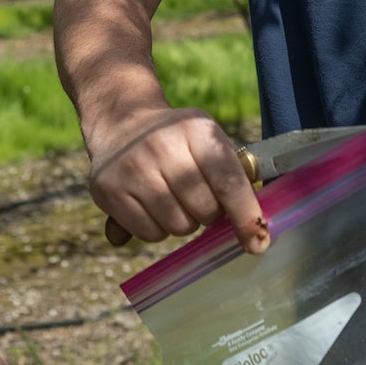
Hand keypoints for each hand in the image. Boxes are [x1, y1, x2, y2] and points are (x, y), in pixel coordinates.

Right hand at [85, 102, 267, 252]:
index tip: (257, 243)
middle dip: (209, 213)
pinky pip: (150, 234)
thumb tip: (255, 231)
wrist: (121, 121)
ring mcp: (133, 168)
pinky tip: (151, 205)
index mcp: (196, 129)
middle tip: (198, 197)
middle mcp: (162, 145)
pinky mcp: (108, 190)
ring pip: (178, 226)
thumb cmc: (177, 139)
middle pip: (205, 211)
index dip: (246, 216)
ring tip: (172, 198)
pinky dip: (157, 229)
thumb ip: (234, 176)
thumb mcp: (207, 138)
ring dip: (182, 222)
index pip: (228, 182)